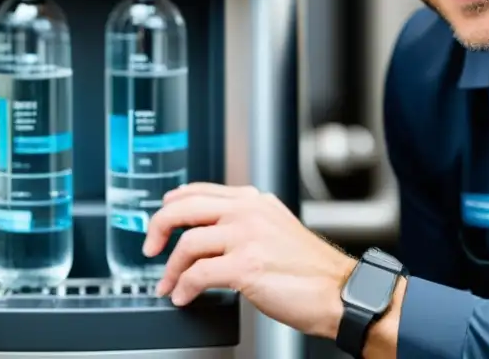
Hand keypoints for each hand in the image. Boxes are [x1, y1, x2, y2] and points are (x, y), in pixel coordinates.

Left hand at [143, 182, 356, 338]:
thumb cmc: (311, 269)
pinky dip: (184, 287)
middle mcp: (249, 213)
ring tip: (169, 285)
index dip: (174, 202)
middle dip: (158, 228)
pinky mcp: (245, 266)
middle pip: (185, 208)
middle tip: (150, 248)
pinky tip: (184, 296)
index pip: (201, 191)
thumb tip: (211, 236)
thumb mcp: (278, 229)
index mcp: (256, 201)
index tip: (161, 215)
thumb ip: (247, 223)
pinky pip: (198, 274)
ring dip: (171, 269)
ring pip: (188, 243)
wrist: (338, 292)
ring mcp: (247, 237)